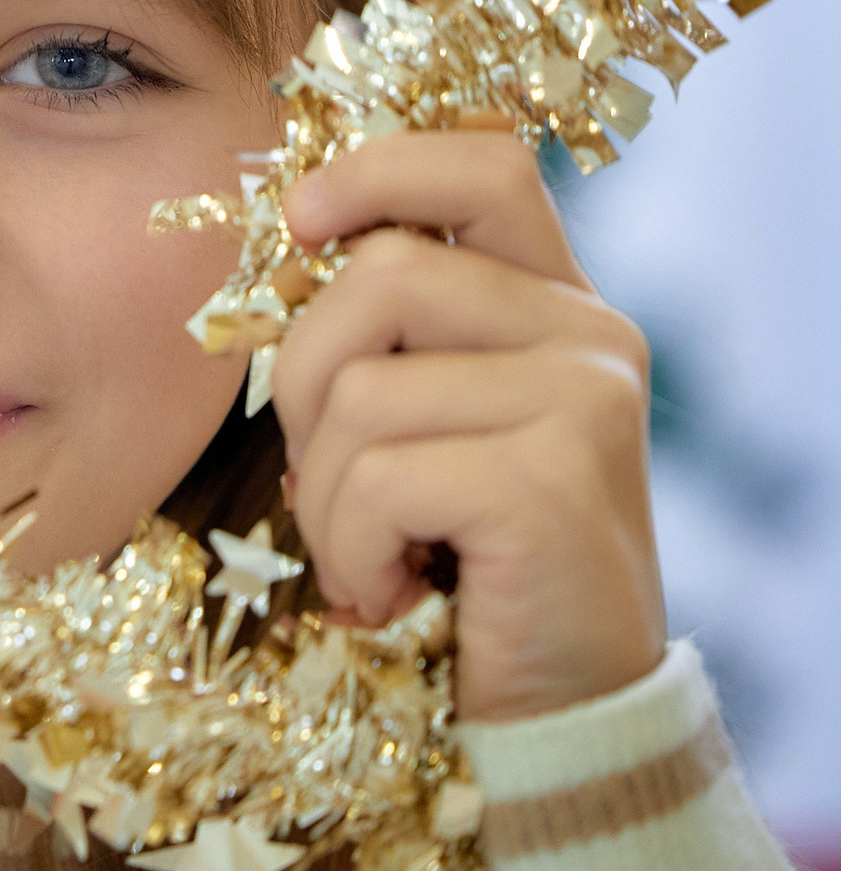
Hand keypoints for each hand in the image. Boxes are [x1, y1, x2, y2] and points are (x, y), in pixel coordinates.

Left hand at [276, 131, 666, 723]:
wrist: (559, 710)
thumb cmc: (463, 561)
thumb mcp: (423, 425)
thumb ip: (386, 336)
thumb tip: (283, 245)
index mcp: (553, 301)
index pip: (482, 160)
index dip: (375, 168)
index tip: (297, 224)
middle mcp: (589, 331)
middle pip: (381, 272)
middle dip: (305, 381)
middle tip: (328, 476)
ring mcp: (585, 400)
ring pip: (363, 387)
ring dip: (327, 493)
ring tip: (375, 551)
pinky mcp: (556, 480)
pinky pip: (380, 477)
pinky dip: (351, 548)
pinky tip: (394, 591)